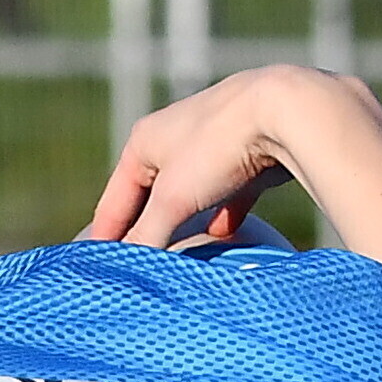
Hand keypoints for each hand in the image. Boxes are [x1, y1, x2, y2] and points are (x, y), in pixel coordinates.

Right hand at [83, 66, 352, 247]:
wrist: (284, 112)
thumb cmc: (218, 148)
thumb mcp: (174, 199)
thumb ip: (149, 235)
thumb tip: (130, 268)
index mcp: (144, 141)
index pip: (115, 199)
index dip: (106, 234)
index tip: (96, 265)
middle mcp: (174, 139)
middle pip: (151, 197)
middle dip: (146, 228)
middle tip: (135, 264)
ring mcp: (212, 146)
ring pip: (191, 194)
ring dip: (185, 222)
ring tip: (177, 253)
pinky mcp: (246, 155)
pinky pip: (227, 192)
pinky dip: (222, 213)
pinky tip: (225, 232)